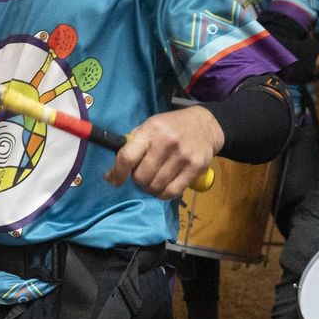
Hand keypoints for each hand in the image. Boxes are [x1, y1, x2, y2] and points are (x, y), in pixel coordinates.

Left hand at [105, 106, 224, 198]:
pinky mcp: (195, 167)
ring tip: (153, 181)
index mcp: (151, 130)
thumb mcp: (151, 125)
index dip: (117, 173)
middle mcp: (166, 143)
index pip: (127, 157)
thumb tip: (116, 166)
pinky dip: (163, 194)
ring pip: (156, 186)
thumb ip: (135, 142)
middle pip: (141, 176)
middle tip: (141, 176)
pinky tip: (162, 188)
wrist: (206, 124)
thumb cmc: (172, 126)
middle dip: (137, 180)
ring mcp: (182, 156)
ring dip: (150, 188)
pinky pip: (172, 191)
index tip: (112, 179)